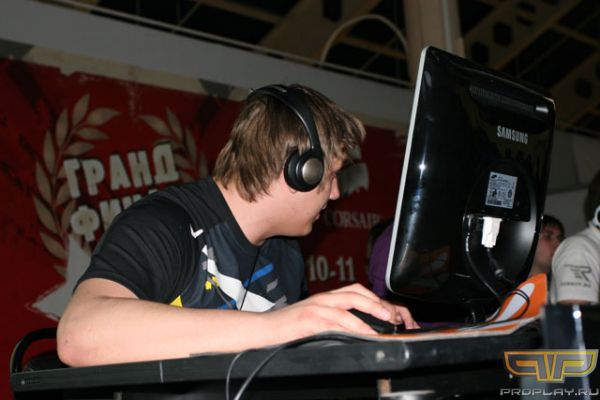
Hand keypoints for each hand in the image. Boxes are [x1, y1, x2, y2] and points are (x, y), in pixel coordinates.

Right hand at [264, 283, 417, 341]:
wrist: (264, 329)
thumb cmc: (289, 327)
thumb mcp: (315, 320)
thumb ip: (334, 320)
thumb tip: (359, 330)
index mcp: (326, 298)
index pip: (356, 290)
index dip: (376, 298)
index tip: (392, 311)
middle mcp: (323, 298)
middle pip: (356, 292)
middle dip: (378, 302)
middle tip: (394, 315)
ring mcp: (317, 307)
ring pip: (349, 302)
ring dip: (370, 311)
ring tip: (385, 322)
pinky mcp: (310, 319)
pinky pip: (336, 320)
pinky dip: (354, 326)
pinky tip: (365, 334)